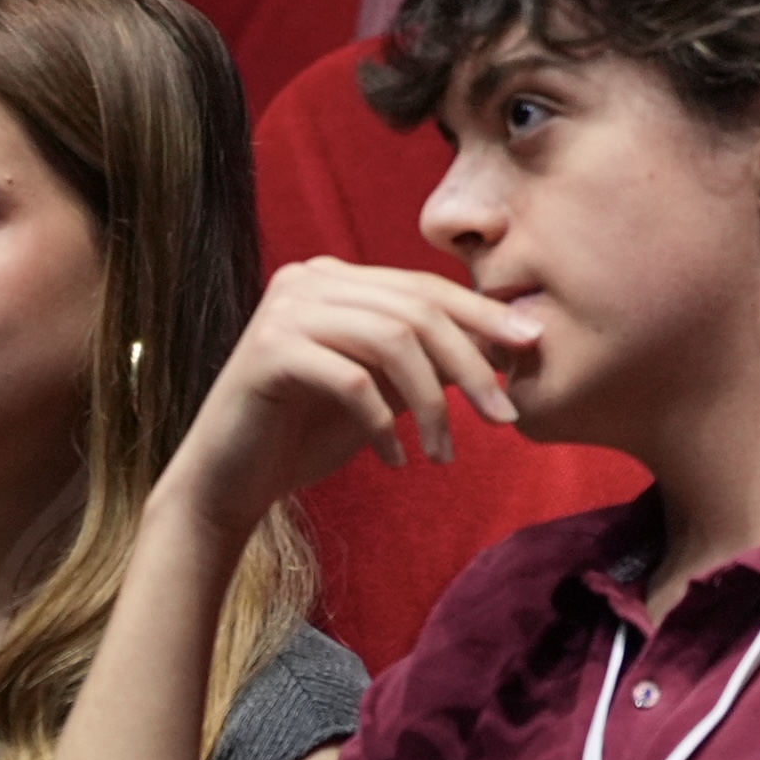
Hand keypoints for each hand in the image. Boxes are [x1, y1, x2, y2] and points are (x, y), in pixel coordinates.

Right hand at [162, 258, 539, 539]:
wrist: (228, 481)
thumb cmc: (306, 435)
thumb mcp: (382, 390)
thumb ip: (429, 360)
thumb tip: (511, 345)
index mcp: (335, 278)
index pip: (424, 288)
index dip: (482, 317)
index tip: (531, 350)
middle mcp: (307, 280)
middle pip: (415, 311)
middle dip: (470, 365)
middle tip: (503, 416)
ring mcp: (284, 311)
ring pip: (391, 341)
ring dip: (432, 404)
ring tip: (445, 453)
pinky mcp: (267, 352)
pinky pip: (351, 380)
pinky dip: (383, 424)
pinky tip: (395, 460)